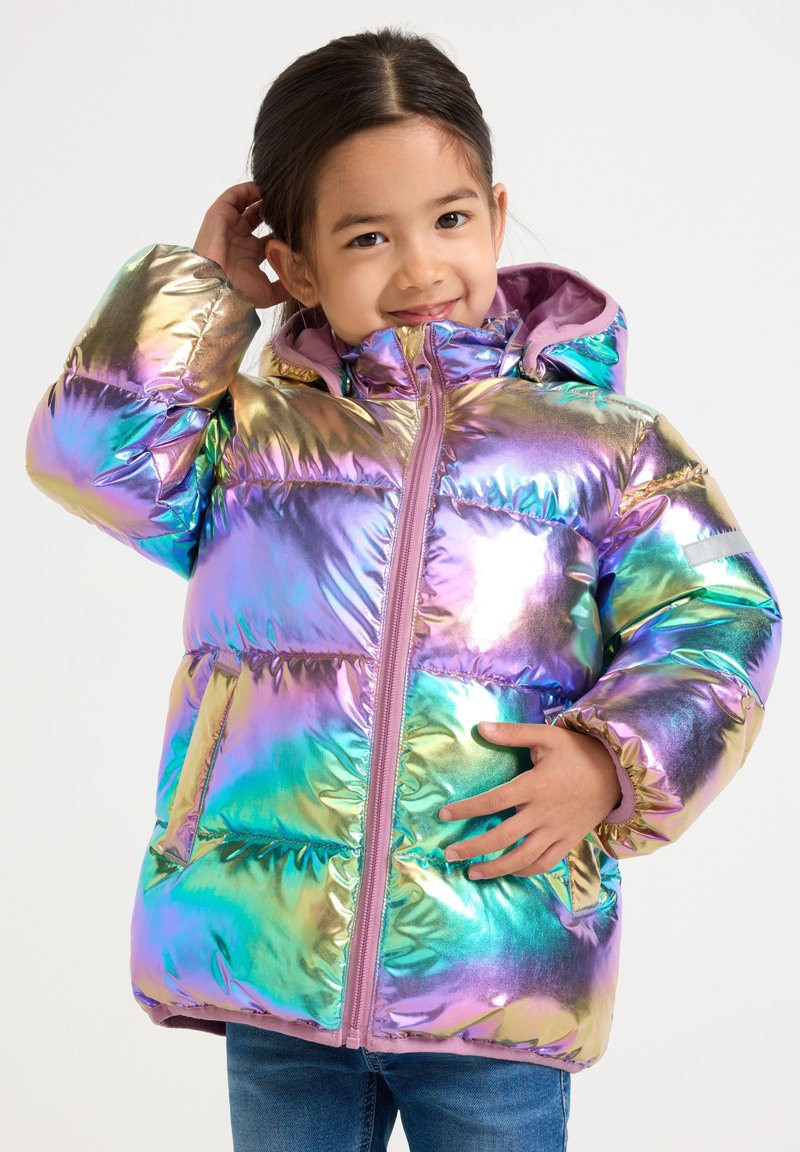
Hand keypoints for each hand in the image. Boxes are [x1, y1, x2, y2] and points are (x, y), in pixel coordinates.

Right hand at [193, 181, 288, 308]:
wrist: (216, 284)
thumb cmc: (240, 290)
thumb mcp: (268, 293)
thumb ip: (283, 288)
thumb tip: (300, 285)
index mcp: (250, 256)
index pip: (268, 239)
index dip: (281, 232)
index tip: (296, 226)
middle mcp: (239, 240)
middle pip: (256, 220)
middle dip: (271, 212)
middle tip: (286, 207)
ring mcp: (229, 226)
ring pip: (245, 205)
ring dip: (260, 198)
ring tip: (276, 193)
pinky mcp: (220, 214)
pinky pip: (233, 196)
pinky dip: (246, 189)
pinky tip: (262, 188)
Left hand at [439, 721, 622, 879]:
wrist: (616, 772)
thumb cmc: (578, 752)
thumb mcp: (547, 736)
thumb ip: (512, 734)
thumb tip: (480, 727)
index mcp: (534, 786)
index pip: (493, 801)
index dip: (466, 810)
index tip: (443, 816)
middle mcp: (543, 813)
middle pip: (502, 837)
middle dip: (473, 848)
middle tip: (449, 855)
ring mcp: (556, 830)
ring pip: (522, 857)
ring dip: (495, 868)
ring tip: (473, 873)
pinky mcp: (569, 841)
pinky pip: (545, 863)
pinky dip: (525, 870)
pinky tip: (509, 871)